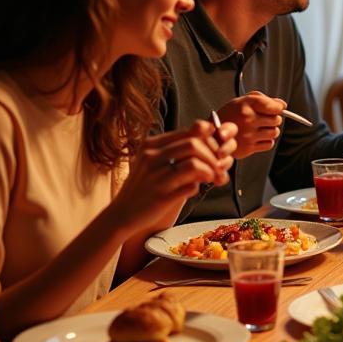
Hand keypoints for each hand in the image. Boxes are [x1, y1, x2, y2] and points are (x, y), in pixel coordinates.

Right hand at [113, 121, 236, 234]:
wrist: (123, 213)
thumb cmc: (145, 185)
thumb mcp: (156, 160)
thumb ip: (179, 146)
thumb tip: (208, 128)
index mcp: (152, 144)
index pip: (191, 132)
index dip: (210, 141)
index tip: (216, 152)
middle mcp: (151, 157)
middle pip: (194, 145)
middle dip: (213, 156)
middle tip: (219, 168)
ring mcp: (156, 177)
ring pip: (195, 165)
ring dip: (211, 171)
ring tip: (213, 178)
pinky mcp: (162, 196)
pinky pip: (191, 187)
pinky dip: (199, 187)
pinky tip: (195, 189)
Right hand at [215, 91, 284, 158]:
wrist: (213, 134)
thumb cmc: (230, 115)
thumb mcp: (242, 101)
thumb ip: (263, 99)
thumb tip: (282, 105)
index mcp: (246, 105)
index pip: (274, 107)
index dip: (278, 107)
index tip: (276, 108)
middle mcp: (248, 119)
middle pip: (277, 120)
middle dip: (274, 119)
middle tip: (264, 119)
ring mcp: (248, 135)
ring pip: (275, 132)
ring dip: (271, 130)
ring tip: (260, 128)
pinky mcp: (248, 148)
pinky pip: (269, 144)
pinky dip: (266, 141)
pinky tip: (257, 137)